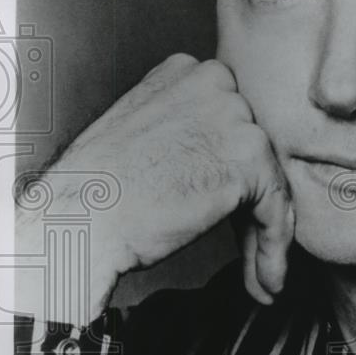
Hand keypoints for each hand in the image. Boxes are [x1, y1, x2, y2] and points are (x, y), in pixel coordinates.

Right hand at [16, 54, 294, 318]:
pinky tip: (267, 281)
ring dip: (265, 235)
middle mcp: (215, 83)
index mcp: (187, 72)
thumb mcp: (145, 132)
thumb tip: (226, 164)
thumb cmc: (99, 189)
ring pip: (269, 184)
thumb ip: (189, 132)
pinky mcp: (248, 158)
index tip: (229, 216)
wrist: (79, 216)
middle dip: (251, 206)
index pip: (232, 126)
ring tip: (259, 276)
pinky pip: (277, 209)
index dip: (232, 176)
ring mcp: (234, 117)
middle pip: (254, 154)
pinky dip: (274, 248)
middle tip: (247, 254)